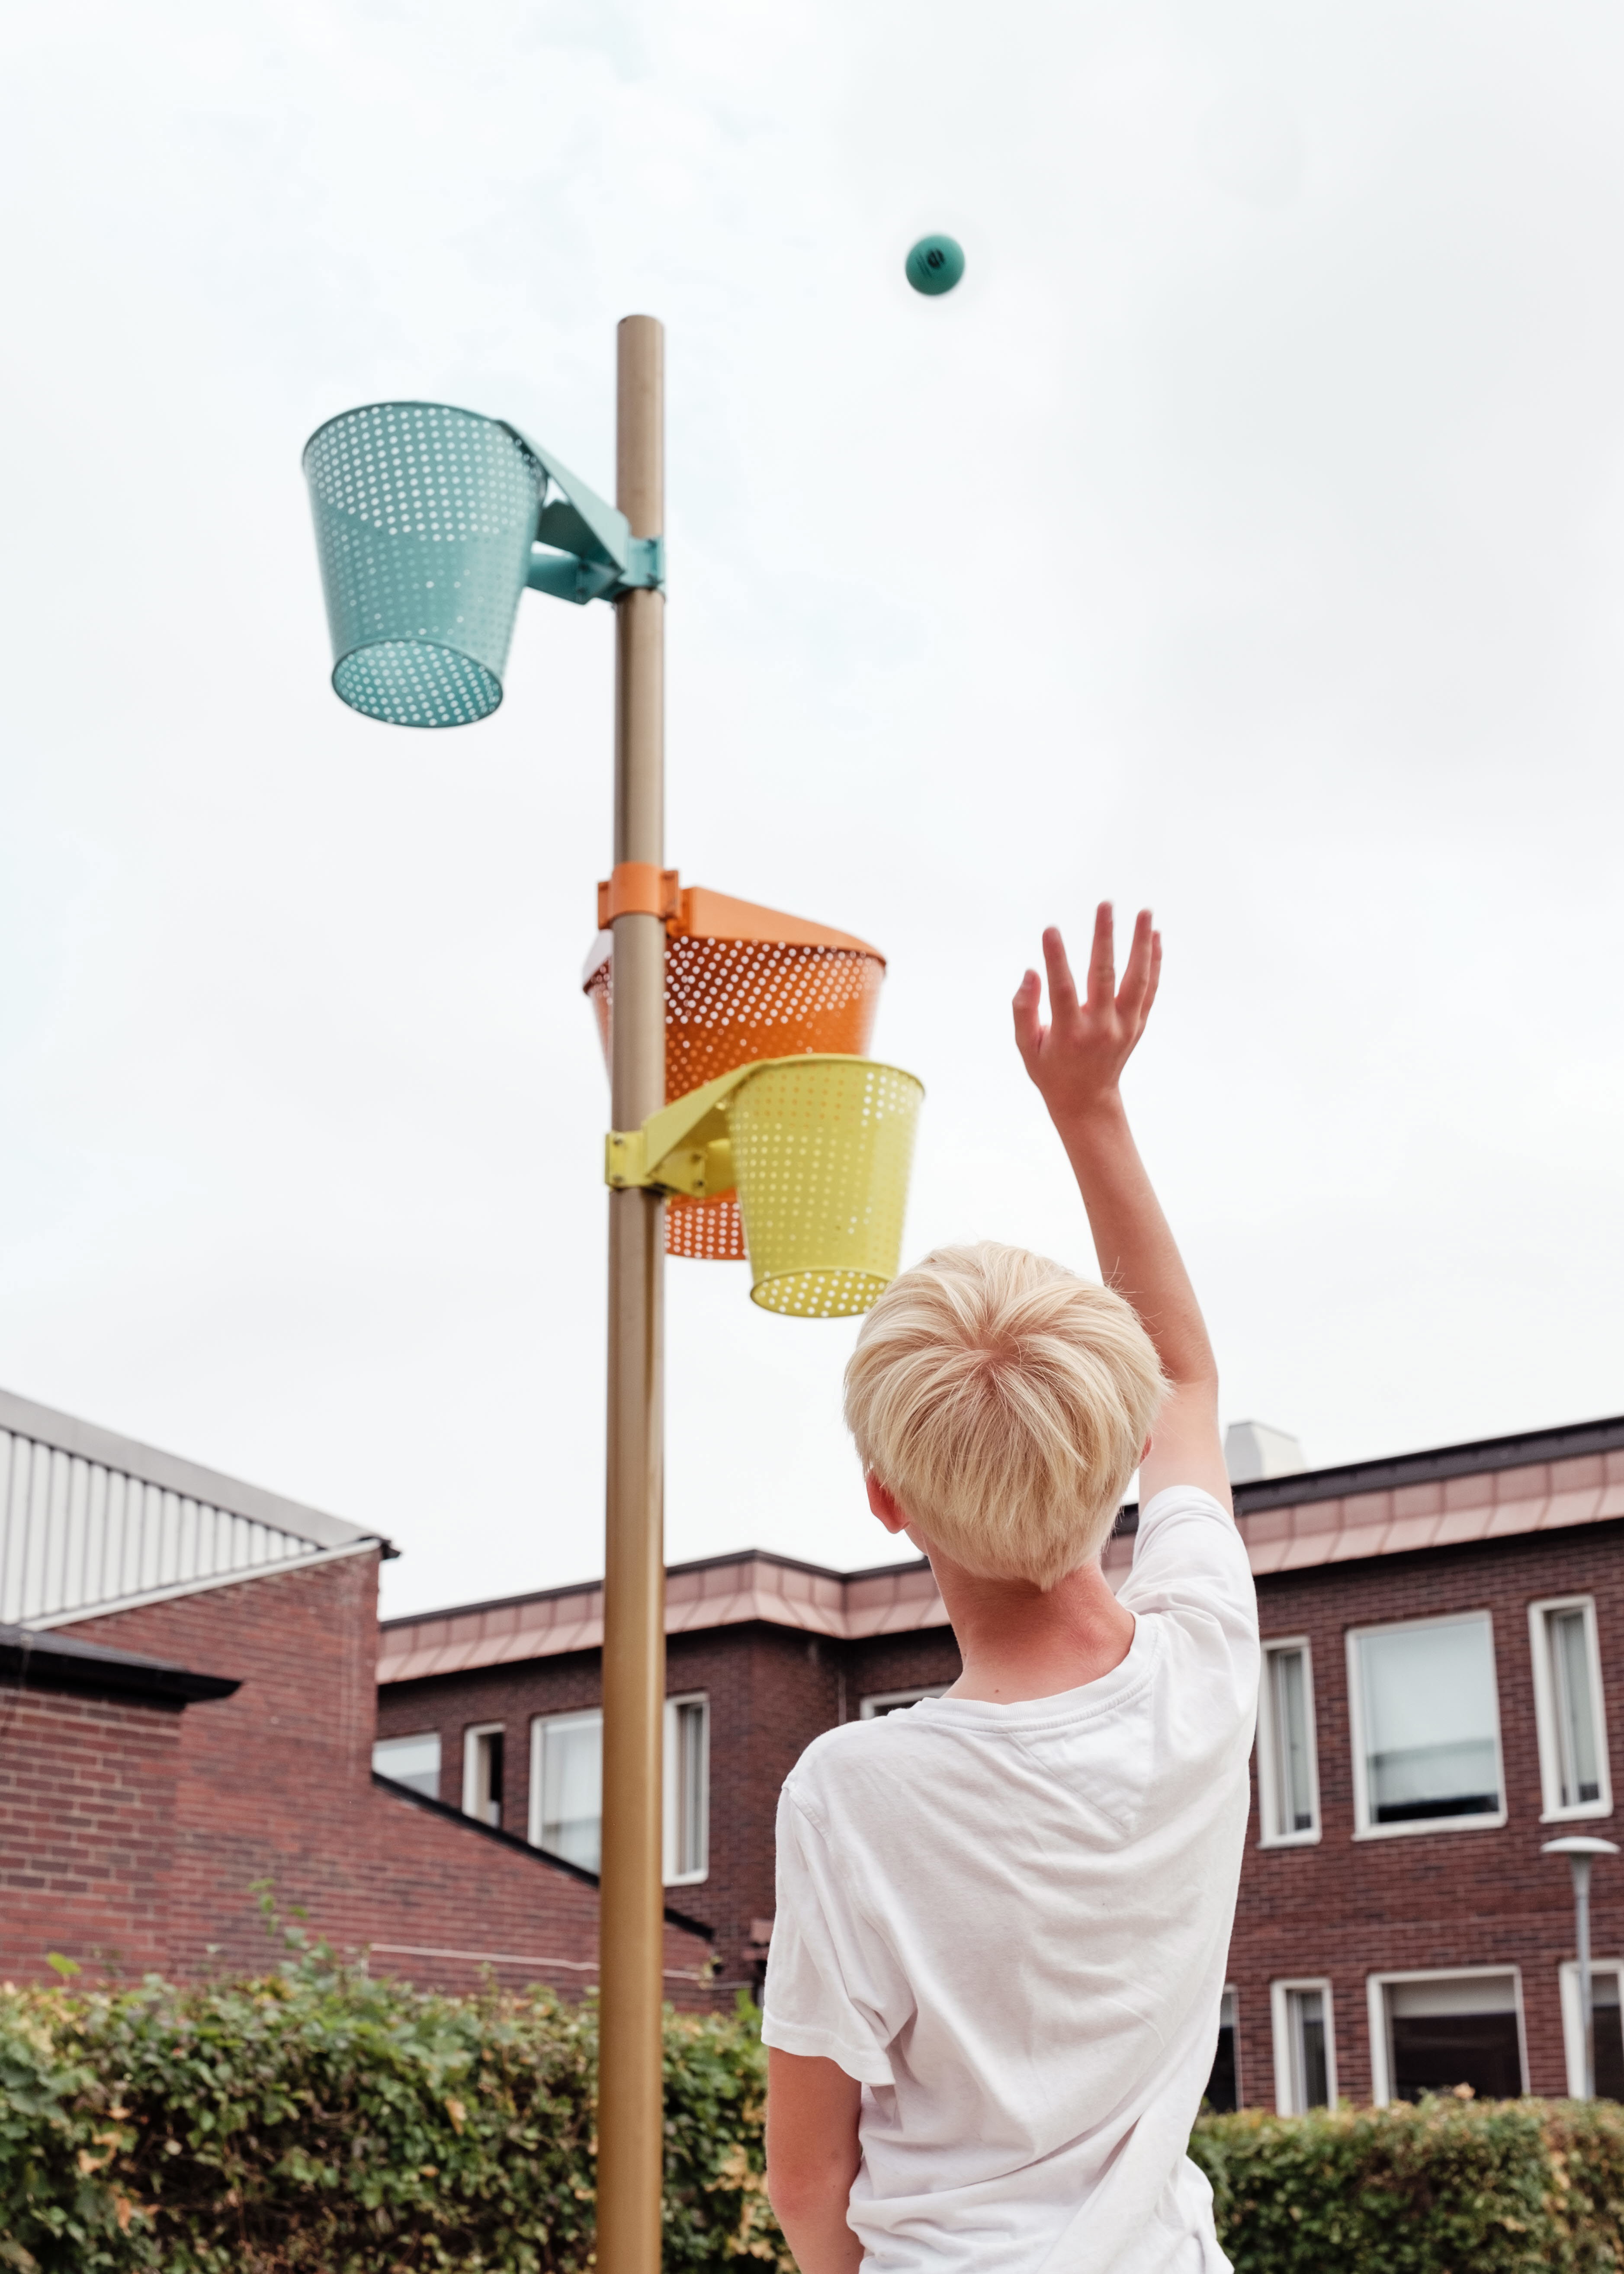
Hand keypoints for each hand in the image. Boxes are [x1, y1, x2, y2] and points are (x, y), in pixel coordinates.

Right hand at [1012, 904, 1160, 1127]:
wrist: (1087, 1100)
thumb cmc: (1049, 1069)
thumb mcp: (1026, 1047)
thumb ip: (1024, 1010)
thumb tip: (1030, 973)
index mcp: (1070, 1033)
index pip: (1063, 990)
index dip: (1056, 959)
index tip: (1050, 929)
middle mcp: (1101, 1028)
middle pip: (1105, 976)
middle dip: (1105, 937)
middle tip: (1105, 904)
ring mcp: (1125, 1026)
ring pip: (1138, 980)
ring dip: (1142, 944)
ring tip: (1145, 911)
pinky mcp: (1138, 1024)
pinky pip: (1150, 989)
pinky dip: (1155, 963)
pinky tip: (1155, 936)